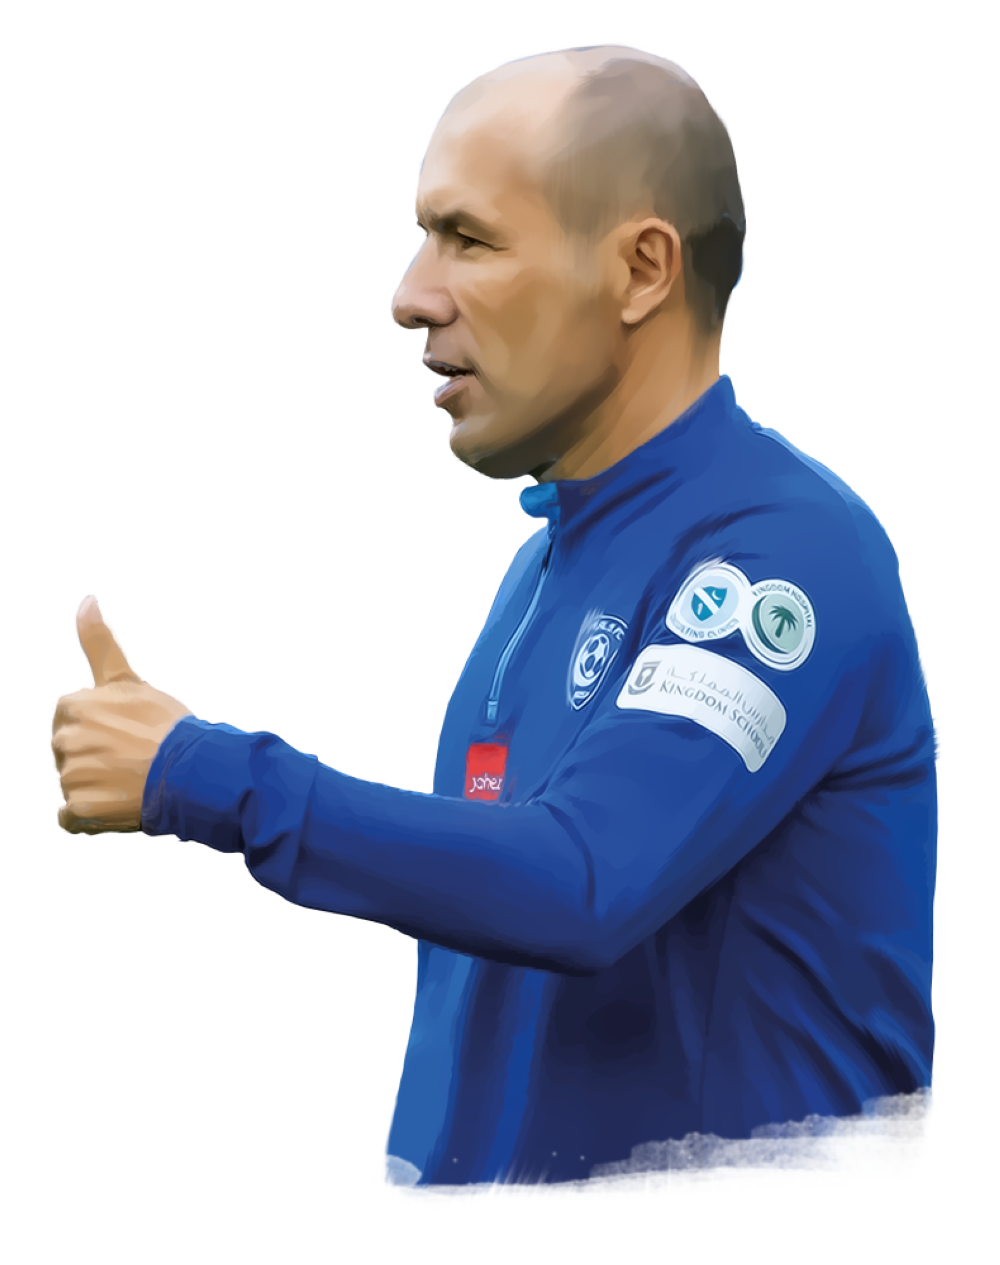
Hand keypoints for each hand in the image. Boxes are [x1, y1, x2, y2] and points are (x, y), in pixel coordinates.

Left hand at [52, 596, 192, 833]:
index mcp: (72, 708)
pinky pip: (72, 817)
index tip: (126, 732)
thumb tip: (85, 599)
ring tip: (132, 781)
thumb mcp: (128, 678)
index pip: (71, 720)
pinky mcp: (79, 809)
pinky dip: (92, 815)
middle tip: (132, 758)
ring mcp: (71, 778)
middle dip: (96, 757)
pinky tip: (119, 804)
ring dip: (98, 786)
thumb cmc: (166, 724)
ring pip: (74, 784)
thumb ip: (98, 639)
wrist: (193, 770)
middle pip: (70, 753)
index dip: (100, 728)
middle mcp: (64, 742)